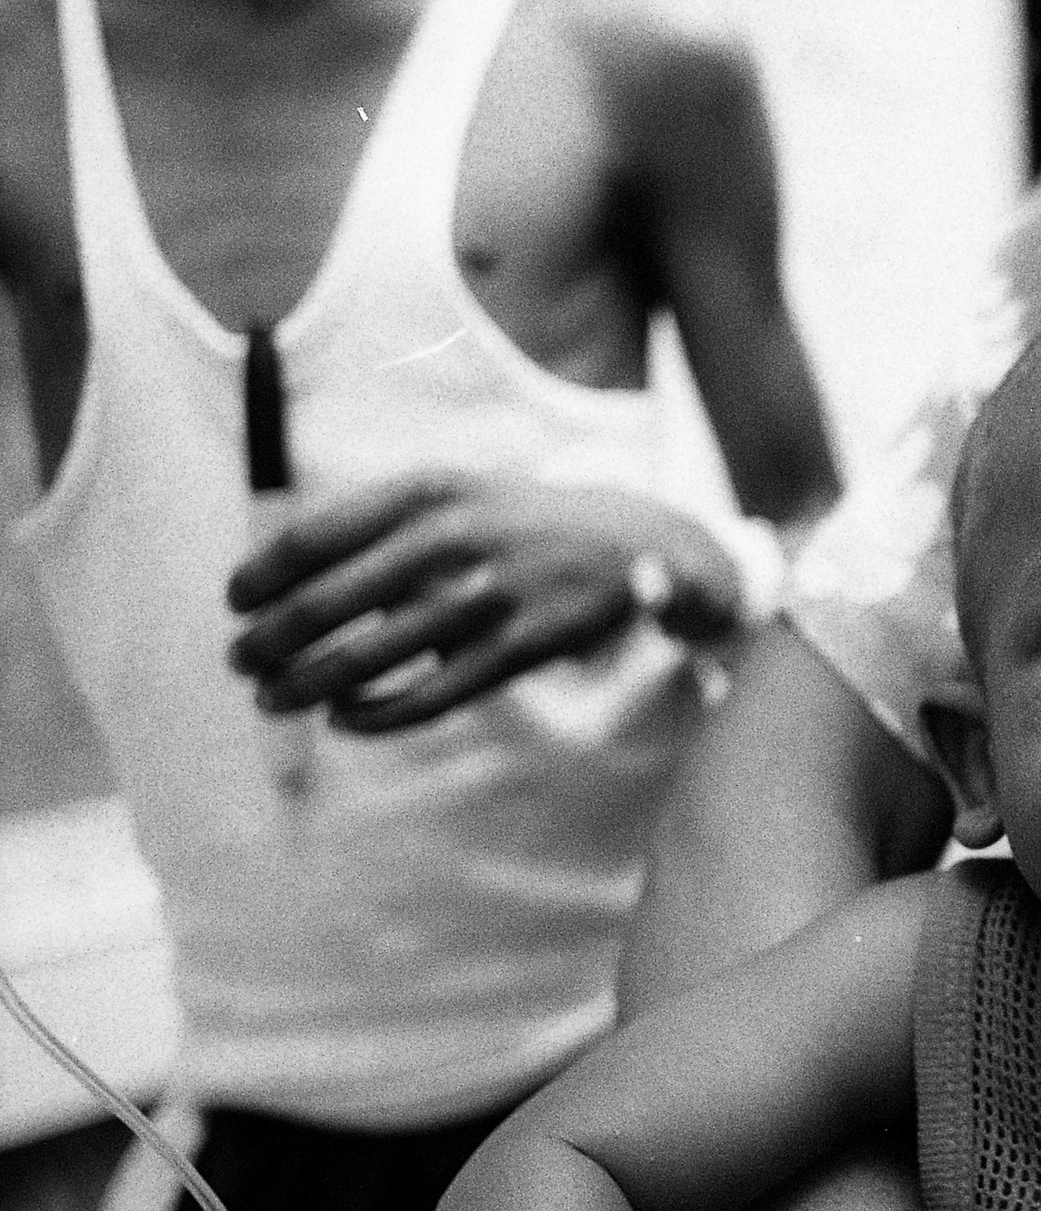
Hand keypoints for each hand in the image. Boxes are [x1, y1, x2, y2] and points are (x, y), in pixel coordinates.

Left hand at [228, 470, 740, 732]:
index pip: (313, 537)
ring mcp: (484, 598)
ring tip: (274, 698)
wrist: (635, 546)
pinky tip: (347, 718)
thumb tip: (285, 580)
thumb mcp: (457, 491)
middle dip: (268, 640)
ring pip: (364, 660)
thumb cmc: (523, 523)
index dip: (261, 576)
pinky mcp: (515, 650)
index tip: (235, 601)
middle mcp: (451, 540)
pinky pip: (424, 697)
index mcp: (428, 491)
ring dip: (303, 685)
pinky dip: (373, 715)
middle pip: (325, 604)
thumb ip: (380, 523)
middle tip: (240, 660)